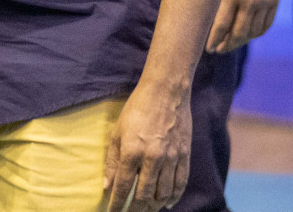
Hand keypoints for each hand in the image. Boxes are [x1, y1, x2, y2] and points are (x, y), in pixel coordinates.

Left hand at [104, 79, 191, 211]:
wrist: (166, 92)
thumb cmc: (137, 109)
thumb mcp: (117, 132)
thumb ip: (112, 161)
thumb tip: (107, 186)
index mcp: (132, 151)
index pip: (123, 187)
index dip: (117, 204)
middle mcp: (152, 158)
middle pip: (144, 195)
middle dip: (135, 209)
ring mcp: (171, 158)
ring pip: (163, 193)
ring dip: (154, 205)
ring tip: (146, 209)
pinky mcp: (184, 155)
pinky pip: (180, 183)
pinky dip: (174, 197)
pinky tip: (167, 203)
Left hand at [205, 0, 285, 53]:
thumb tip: (205, 18)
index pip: (221, 26)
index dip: (214, 40)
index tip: (208, 48)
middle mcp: (248, 1)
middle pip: (238, 34)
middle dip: (227, 45)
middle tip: (218, 50)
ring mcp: (264, 3)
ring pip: (252, 32)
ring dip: (241, 41)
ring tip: (231, 44)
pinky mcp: (274, 2)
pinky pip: (265, 25)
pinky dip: (256, 34)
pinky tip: (247, 35)